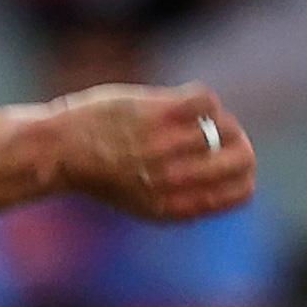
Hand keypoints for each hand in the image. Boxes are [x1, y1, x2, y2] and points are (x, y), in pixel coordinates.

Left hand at [47, 84, 255, 224]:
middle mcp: (177, 180)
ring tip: (193, 116)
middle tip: (220, 133)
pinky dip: (202, 99)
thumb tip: (228, 180)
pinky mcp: (160, 114)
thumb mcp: (145, 202)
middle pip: (243, 158)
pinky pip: (207, 101)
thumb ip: (186, 198)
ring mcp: (169, 146)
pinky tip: (185, 102)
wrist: (61, 151)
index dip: (245, 173)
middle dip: (239, 143)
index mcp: (176, 207)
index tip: (231, 160)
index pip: (242, 191)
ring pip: (227, 126)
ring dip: (216, 118)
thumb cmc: (101, 174)